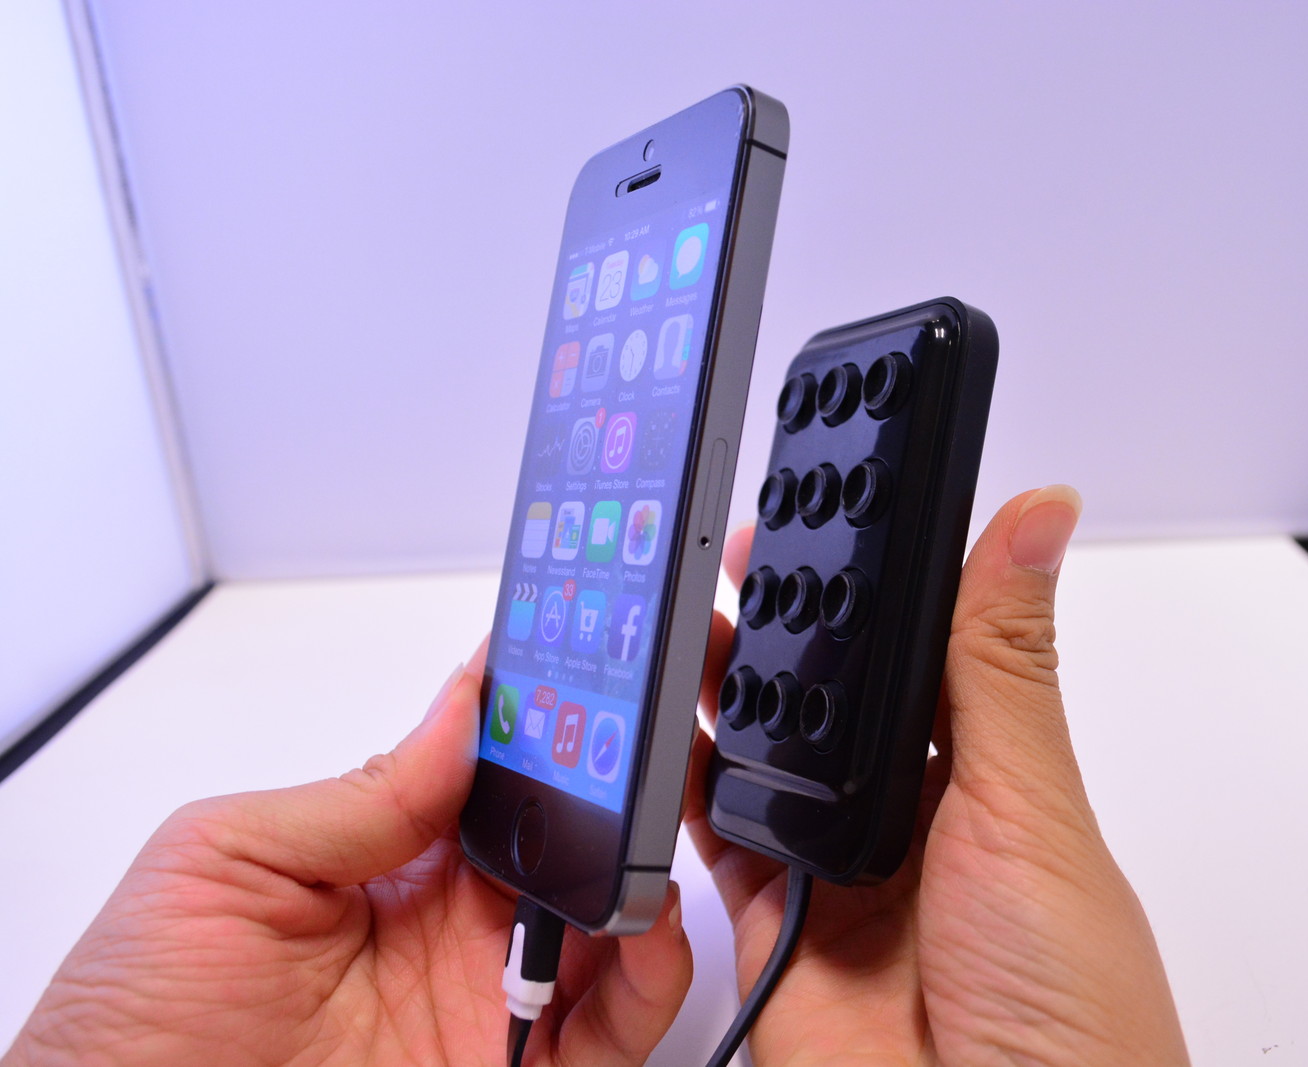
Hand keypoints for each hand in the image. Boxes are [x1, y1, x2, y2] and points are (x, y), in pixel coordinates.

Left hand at [4, 640, 690, 1066]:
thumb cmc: (135, 1024)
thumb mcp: (222, 864)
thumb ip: (356, 792)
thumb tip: (459, 709)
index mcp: (387, 855)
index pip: (494, 767)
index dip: (544, 713)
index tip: (585, 660)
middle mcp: (451, 922)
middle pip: (569, 832)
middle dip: (615, 778)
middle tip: (639, 742)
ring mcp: (487, 997)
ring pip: (609, 918)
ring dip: (645, 864)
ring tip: (650, 827)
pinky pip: (615, 1023)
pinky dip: (655, 971)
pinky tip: (647, 922)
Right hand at [685, 486, 1188, 1065]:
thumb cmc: (1068, 1014)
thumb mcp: (1031, 807)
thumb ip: (1002, 662)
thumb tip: (1040, 517)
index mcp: (991, 779)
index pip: (922, 658)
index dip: (876, 591)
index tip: (834, 514)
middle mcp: (915, 824)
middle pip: (831, 706)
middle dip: (785, 634)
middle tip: (739, 557)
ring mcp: (838, 876)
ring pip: (761, 761)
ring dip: (723, 696)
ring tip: (684, 621)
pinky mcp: (772, 929)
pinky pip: (711, 843)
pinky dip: (682, 790)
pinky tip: (664, 735)